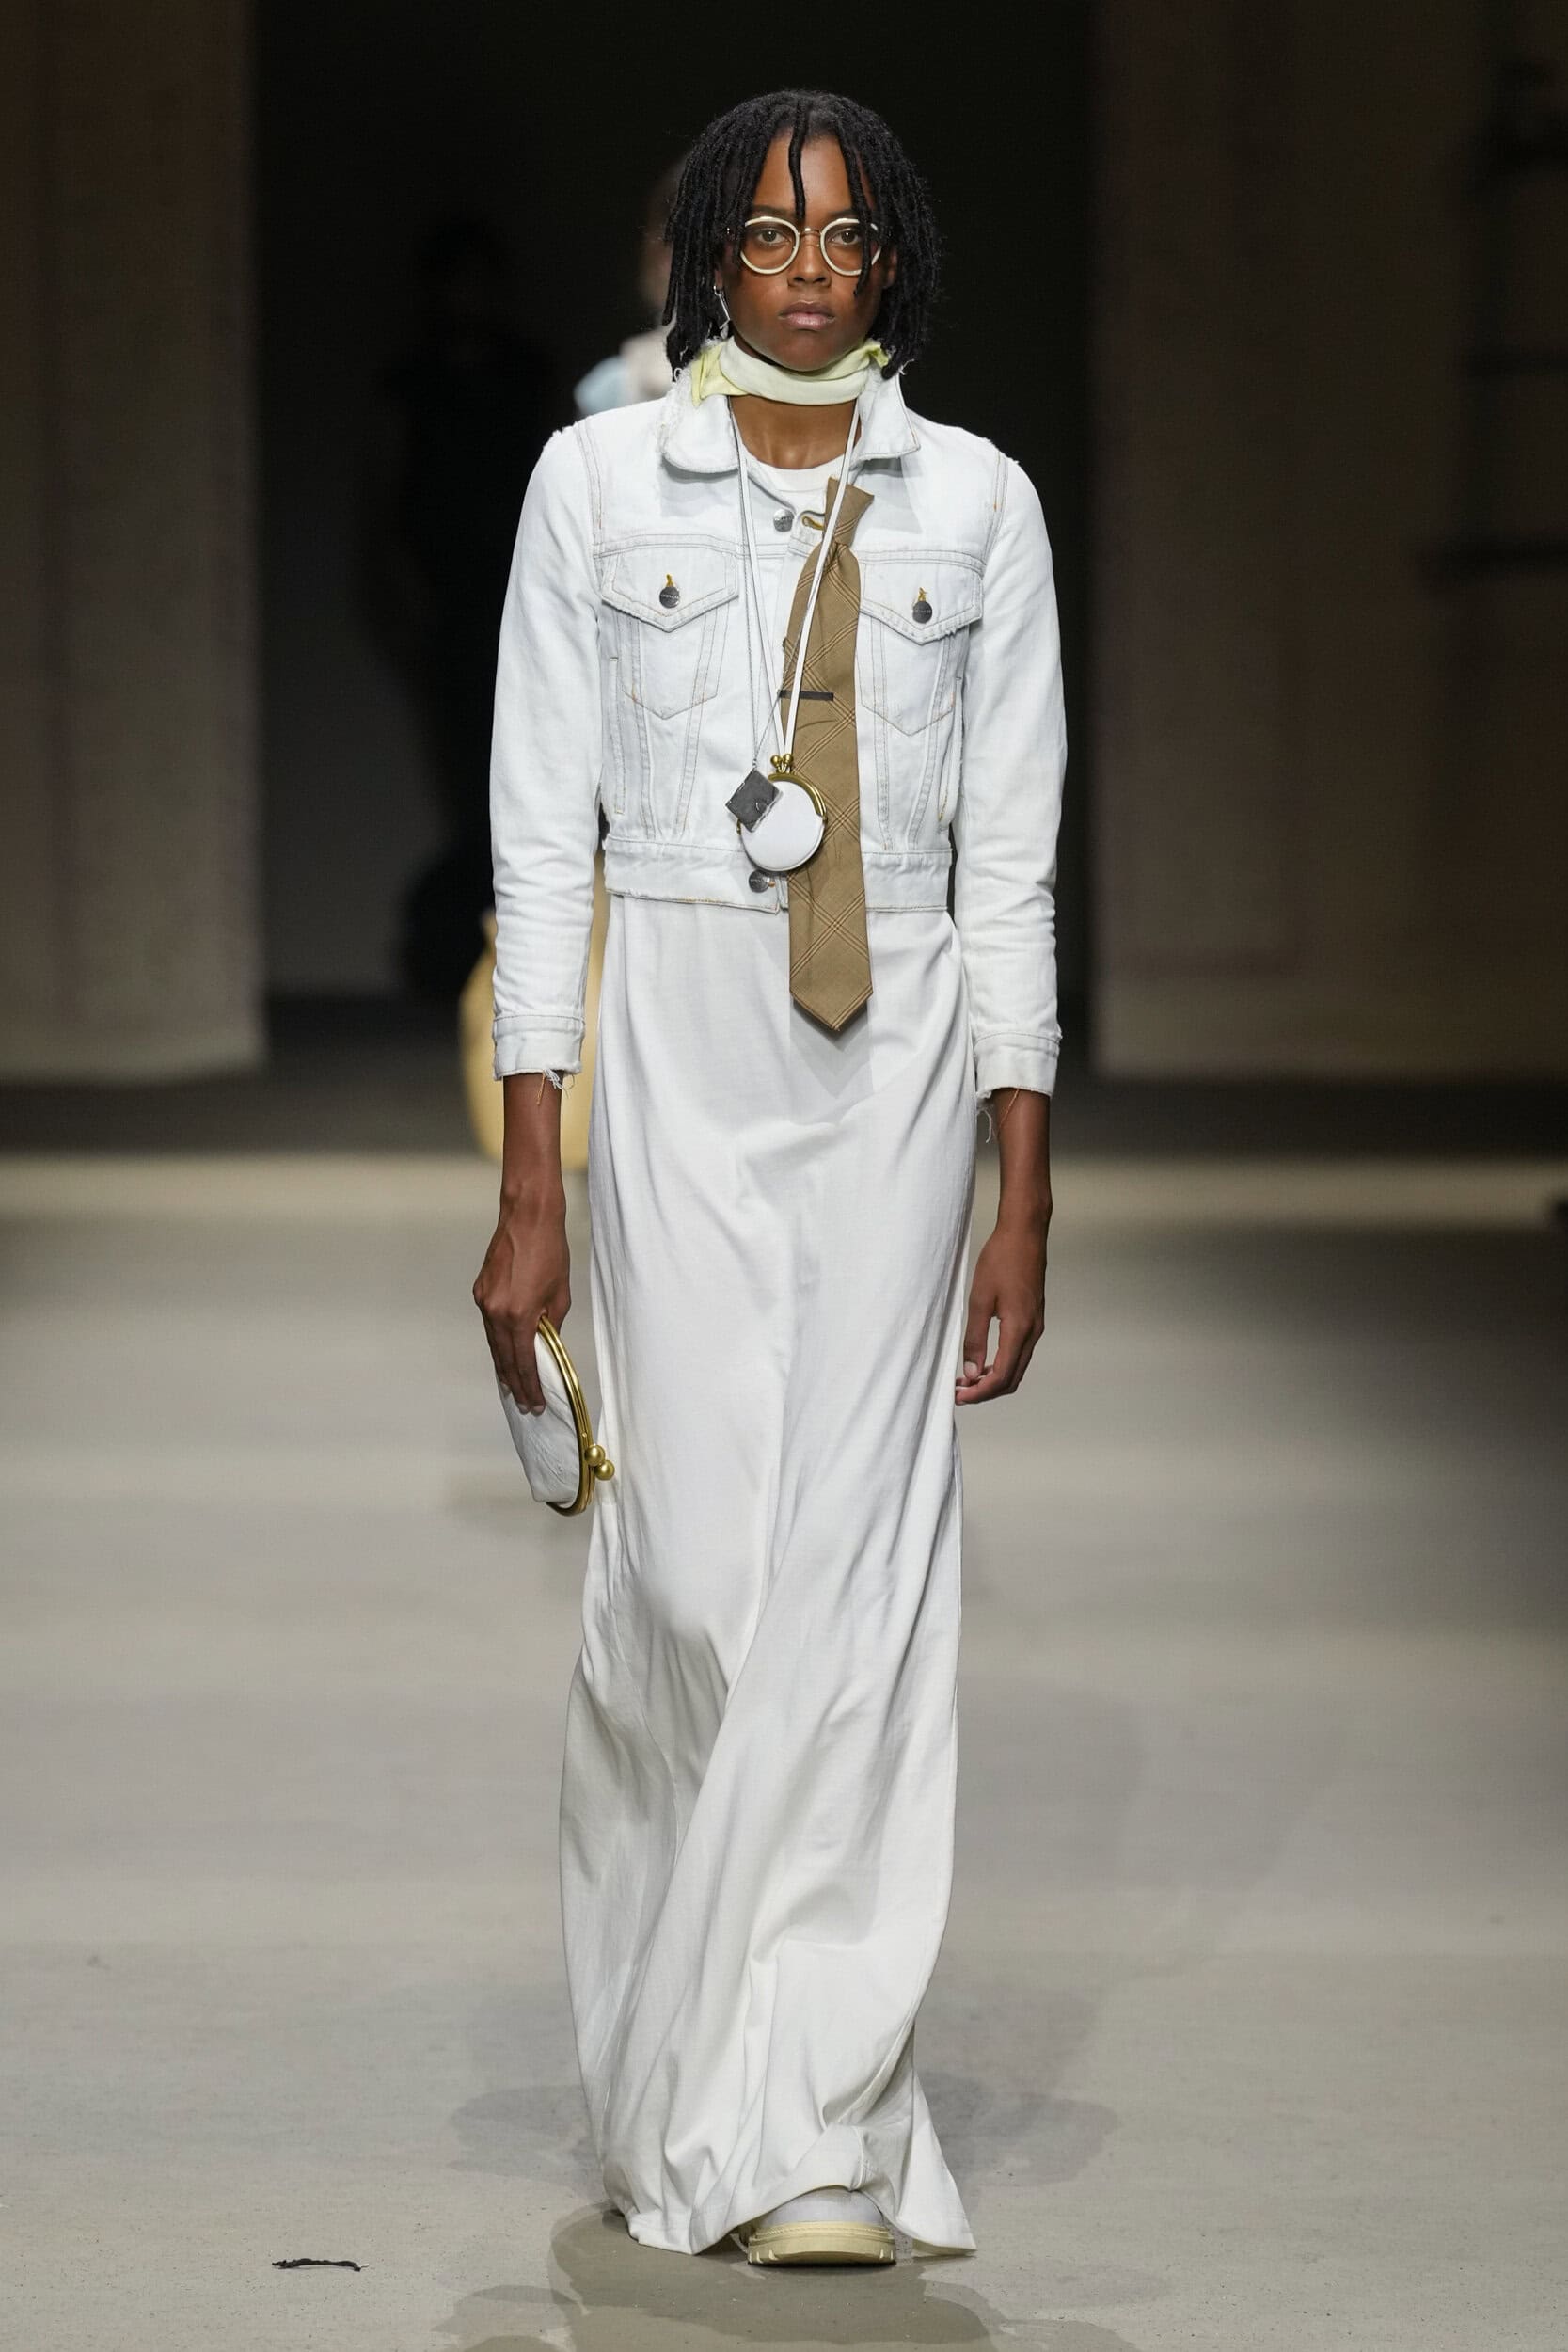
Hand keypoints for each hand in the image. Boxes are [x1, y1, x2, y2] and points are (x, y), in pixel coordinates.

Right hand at [473, 1198, 570, 1414]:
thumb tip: (545, 1344)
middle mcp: (496, 1312)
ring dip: (504, 1365)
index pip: (524, 1361)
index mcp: (519, 1315)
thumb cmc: (550, 1252)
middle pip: (504, 1358)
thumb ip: (551, 1324)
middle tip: (524, 1404)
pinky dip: (498, 1342)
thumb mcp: (560, 1293)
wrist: (527, 1218)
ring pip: (493, 1343)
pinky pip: (489, 1324)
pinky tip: (504, 1353)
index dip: (530, 1385)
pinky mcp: (480, 1291)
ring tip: (514, 1386)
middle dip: (515, 1383)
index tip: (536, 1404)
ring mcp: (484, 1301)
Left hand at [955, 1208, 1048, 1405]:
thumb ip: (975, 1338)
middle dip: (986, 1391)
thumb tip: (971, 1372)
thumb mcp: (980, 1299)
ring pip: (1017, 1368)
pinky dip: (1003, 1365)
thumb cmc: (1001, 1260)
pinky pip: (1020, 1353)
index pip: (1002, 1376)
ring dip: (994, 1379)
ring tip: (968, 1379)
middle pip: (1012, 1378)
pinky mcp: (1034, 1319)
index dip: (980, 1392)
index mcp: (1019, 1329)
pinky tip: (984, 1361)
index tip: (959, 1396)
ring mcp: (1036, 1326)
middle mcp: (1033, 1332)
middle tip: (960, 1392)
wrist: (1025, 1234)